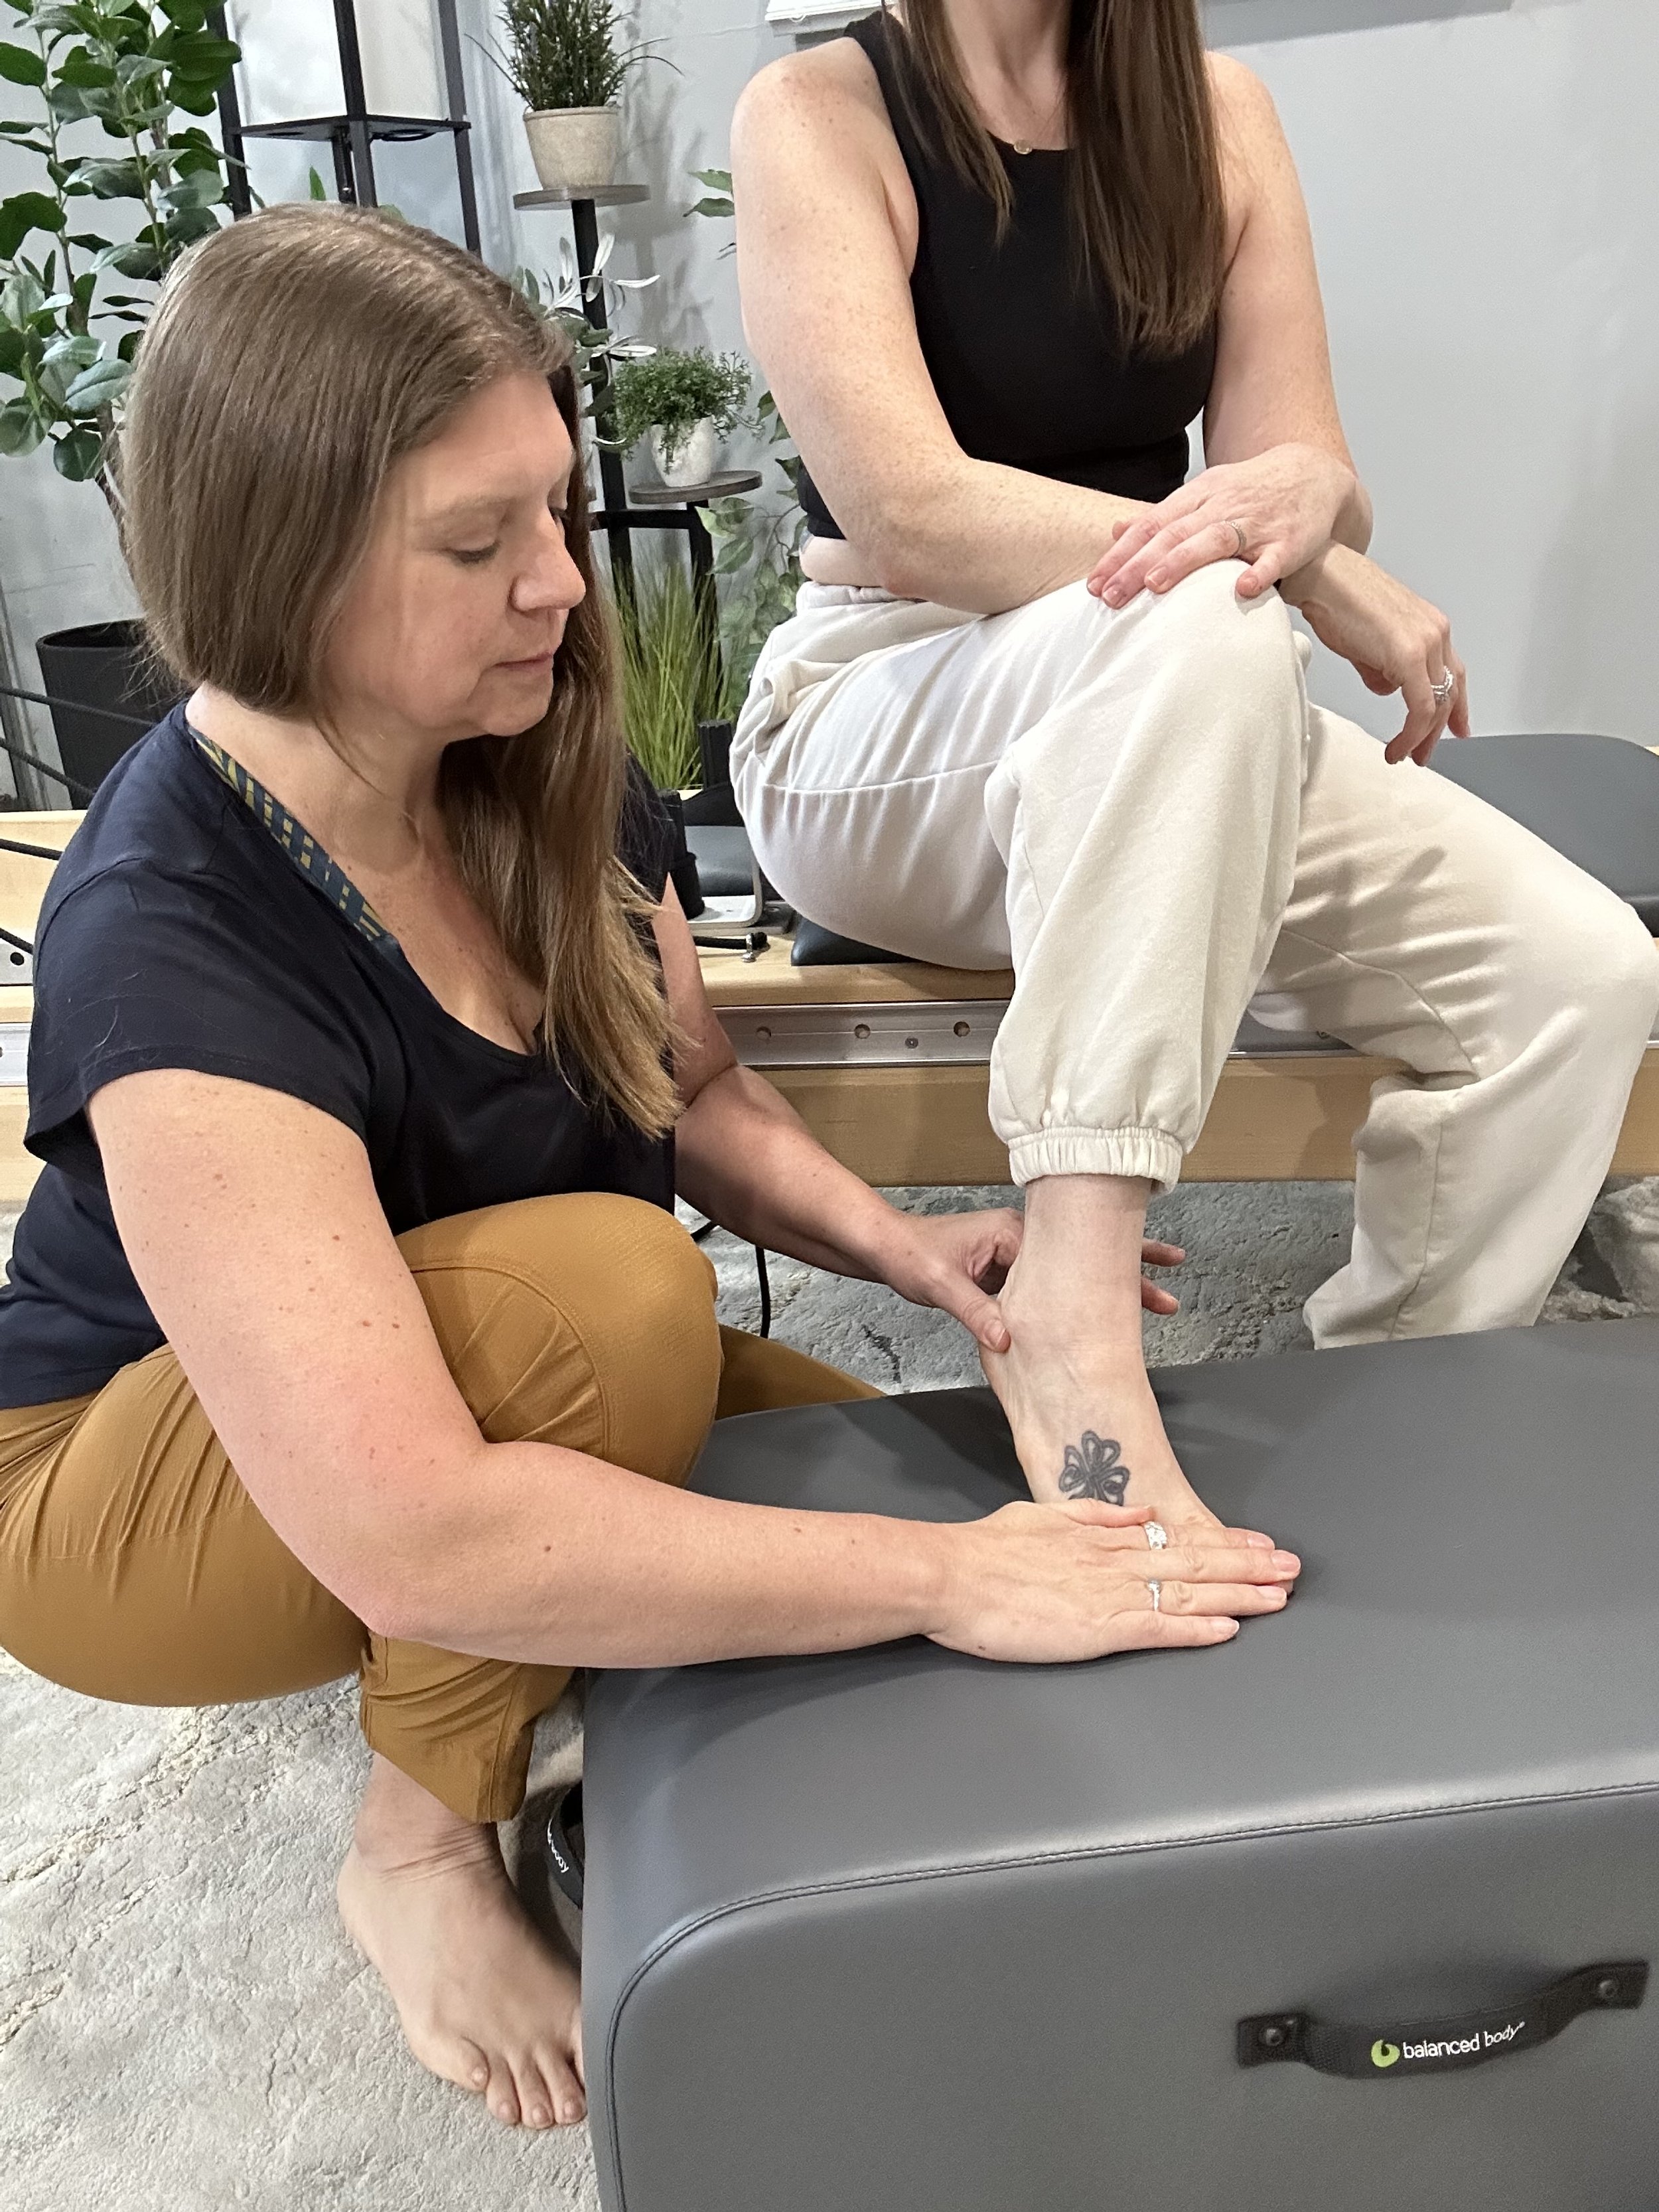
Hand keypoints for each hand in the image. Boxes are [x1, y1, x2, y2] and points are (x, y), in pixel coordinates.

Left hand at [882, 1211, 1186, 1353]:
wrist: (886, 1249)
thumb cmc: (911, 1255)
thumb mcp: (940, 1284)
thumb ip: (976, 1312)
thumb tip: (1007, 1342)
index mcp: (1013, 1233)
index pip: (1073, 1252)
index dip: (1112, 1268)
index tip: (1146, 1283)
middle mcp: (1022, 1238)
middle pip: (1085, 1254)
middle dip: (1129, 1264)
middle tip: (1173, 1273)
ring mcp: (1019, 1254)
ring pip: (1073, 1269)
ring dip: (1107, 1281)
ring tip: (1153, 1292)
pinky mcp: (1010, 1270)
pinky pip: (1052, 1283)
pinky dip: (1078, 1293)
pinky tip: (1097, 1309)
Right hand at [930, 1497, 1299, 1662]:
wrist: (951, 1576)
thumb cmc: (985, 1551)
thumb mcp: (1043, 1516)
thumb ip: (1094, 1517)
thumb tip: (1137, 1514)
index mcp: (1101, 1539)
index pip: (1177, 1539)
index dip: (1224, 1543)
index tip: (1258, 1544)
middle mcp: (1114, 1562)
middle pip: (1196, 1561)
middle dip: (1249, 1566)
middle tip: (1292, 1568)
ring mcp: (1110, 1594)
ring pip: (1189, 1590)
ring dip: (1239, 1593)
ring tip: (1279, 1596)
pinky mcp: (1098, 1627)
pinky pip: (1159, 1625)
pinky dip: (1197, 1626)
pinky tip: (1228, 1627)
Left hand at [1086, 443, 1358, 608]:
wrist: (1314, 473)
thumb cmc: (1251, 492)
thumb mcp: (1204, 494)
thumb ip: (1162, 516)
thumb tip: (1115, 529)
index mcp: (1199, 497)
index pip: (1151, 525)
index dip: (1121, 554)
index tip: (1095, 583)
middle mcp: (1223, 506)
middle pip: (1174, 534)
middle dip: (1138, 565)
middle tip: (1110, 595)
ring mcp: (1257, 522)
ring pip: (1215, 540)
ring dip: (1184, 562)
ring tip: (1155, 585)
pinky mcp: (1291, 541)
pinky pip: (1274, 558)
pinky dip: (1259, 572)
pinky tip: (1242, 589)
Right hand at [1280, 541, 1469, 765]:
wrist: (1321, 575)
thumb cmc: (1336, 598)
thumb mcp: (1366, 642)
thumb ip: (1382, 668)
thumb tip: (1386, 687)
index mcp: (1429, 625)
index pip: (1454, 673)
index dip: (1457, 706)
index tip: (1457, 728)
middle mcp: (1435, 632)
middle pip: (1450, 692)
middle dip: (1437, 730)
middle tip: (1423, 753)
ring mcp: (1426, 641)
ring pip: (1437, 703)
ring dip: (1421, 735)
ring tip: (1404, 753)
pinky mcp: (1410, 654)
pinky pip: (1420, 705)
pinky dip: (1411, 731)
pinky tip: (1397, 745)